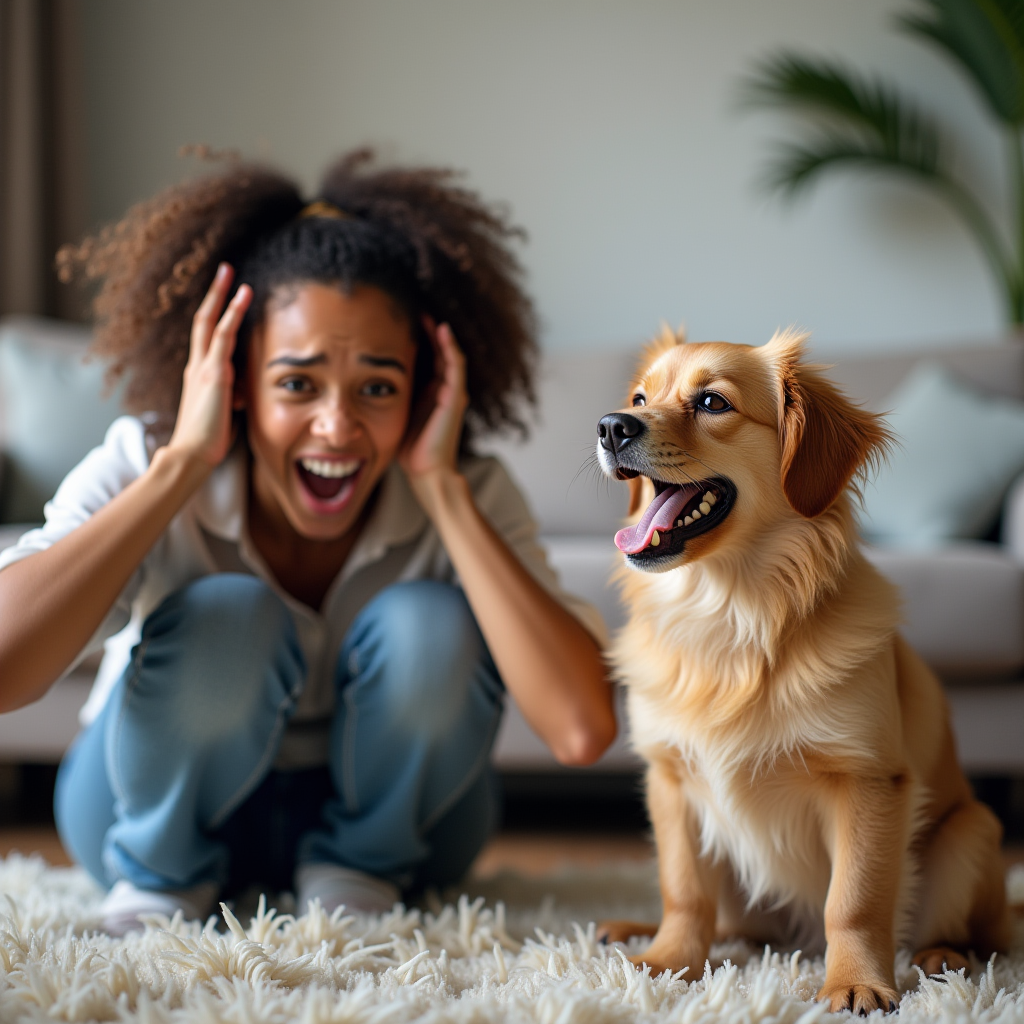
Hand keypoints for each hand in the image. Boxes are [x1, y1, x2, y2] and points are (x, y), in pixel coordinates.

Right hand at [167, 263, 251, 469]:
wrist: (191, 455)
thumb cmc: (207, 442)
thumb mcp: (223, 414)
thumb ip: (230, 398)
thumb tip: (241, 395)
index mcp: (198, 376)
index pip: (206, 339)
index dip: (215, 316)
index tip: (225, 298)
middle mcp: (197, 367)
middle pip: (202, 321)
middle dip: (213, 294)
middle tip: (224, 270)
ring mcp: (203, 368)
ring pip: (211, 322)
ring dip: (221, 294)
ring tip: (231, 271)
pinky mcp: (214, 373)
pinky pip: (224, 335)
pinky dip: (233, 313)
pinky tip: (244, 295)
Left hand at [399, 321, 468, 499]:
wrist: (426, 472)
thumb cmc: (410, 450)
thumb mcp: (397, 416)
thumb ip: (392, 399)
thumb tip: (364, 382)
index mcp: (432, 394)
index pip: (427, 359)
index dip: (418, 340)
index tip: (400, 322)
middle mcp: (445, 391)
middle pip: (439, 352)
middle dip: (429, 332)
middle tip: (415, 310)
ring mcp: (453, 393)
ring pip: (450, 354)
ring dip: (440, 334)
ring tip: (428, 314)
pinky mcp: (456, 398)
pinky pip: (456, 366)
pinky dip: (451, 347)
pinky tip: (442, 330)